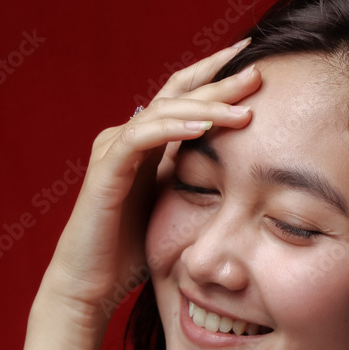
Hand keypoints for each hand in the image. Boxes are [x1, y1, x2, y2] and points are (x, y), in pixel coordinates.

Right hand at [41, 41, 259, 320]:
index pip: (184, 96)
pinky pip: (141, 138)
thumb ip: (194, 179)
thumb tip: (241, 168)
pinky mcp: (105, 171)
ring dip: (205, 107)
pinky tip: (202, 128)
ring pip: (163, 111)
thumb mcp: (175, 206)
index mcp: (147, 143)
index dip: (217, 76)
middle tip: (257, 71)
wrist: (91, 285)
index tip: (255, 64)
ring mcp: (113, 151)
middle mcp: (127, 138)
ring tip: (243, 107)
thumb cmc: (132, 252)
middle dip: (219, 81)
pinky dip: (172, 129)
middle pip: (178, 95)